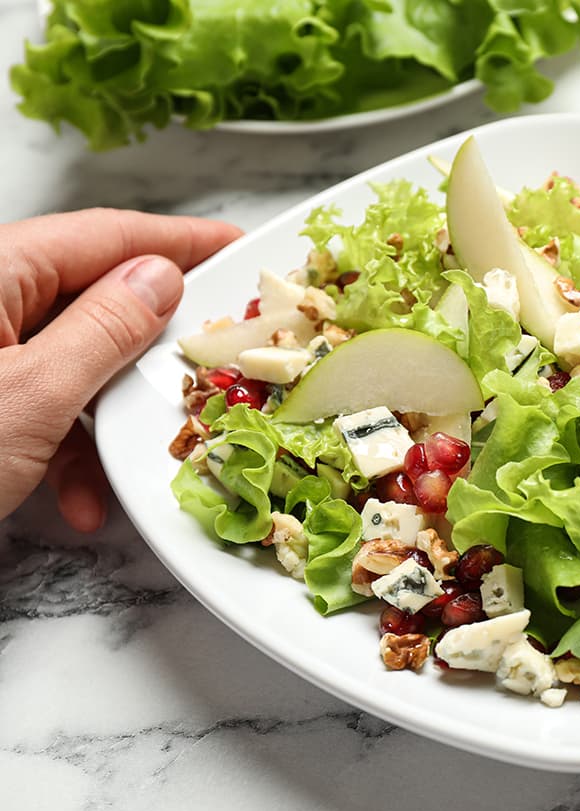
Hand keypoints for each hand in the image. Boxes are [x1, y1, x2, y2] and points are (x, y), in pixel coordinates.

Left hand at [0, 209, 240, 530]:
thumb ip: (105, 329)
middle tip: (208, 366)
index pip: (103, 235)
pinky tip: (74, 497)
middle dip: (146, 349)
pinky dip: (65, 449)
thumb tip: (160, 277)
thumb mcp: (32, 397)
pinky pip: (38, 402)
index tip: (237, 245)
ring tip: (126, 465)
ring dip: (105, 418)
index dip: (178, 238)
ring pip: (70, 361)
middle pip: (91, 299)